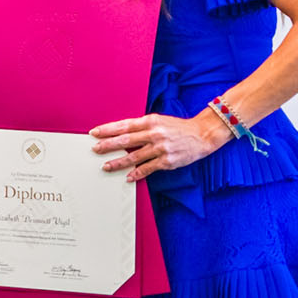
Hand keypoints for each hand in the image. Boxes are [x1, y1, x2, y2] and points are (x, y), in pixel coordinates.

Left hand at [91, 112, 226, 180]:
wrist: (202, 134)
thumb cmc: (177, 127)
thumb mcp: (158, 120)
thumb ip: (141, 126)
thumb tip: (120, 132)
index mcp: (150, 122)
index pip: (124, 125)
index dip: (107, 129)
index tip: (94, 133)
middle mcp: (154, 134)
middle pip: (126, 140)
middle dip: (108, 145)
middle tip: (95, 149)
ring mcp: (161, 148)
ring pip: (134, 157)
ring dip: (118, 163)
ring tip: (106, 166)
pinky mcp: (167, 161)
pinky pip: (148, 168)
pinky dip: (136, 173)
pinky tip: (128, 177)